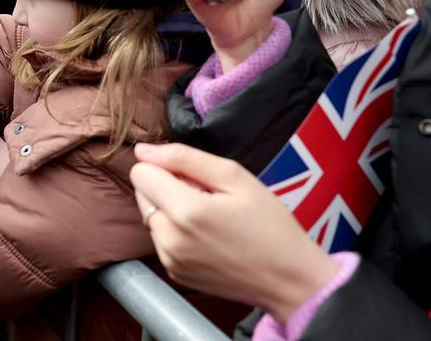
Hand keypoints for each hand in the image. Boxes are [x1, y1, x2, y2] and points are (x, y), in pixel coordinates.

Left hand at [130, 142, 338, 322]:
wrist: (290, 280)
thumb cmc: (270, 224)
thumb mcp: (235, 177)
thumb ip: (183, 157)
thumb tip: (142, 150)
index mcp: (185, 212)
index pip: (140, 172)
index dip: (165, 167)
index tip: (194, 177)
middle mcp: (170, 240)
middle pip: (142, 194)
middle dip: (166, 187)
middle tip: (207, 197)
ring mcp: (170, 260)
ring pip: (149, 216)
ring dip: (170, 210)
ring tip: (209, 218)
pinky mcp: (174, 273)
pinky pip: (160, 239)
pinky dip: (175, 232)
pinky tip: (207, 236)